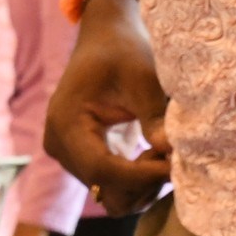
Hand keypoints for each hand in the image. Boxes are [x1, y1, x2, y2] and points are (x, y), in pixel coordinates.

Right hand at [43, 0, 172, 215]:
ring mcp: (69, 157)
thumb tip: (170, 151)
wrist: (107, 40)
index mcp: (65, 123)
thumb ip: (155, 115)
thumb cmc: (124, 51)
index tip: (175, 167)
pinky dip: (137, 181)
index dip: (142, 176)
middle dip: (144, 181)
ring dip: (142, 184)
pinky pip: (112, 187)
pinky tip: (153, 156)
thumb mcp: (143, 77)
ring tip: (162, 151)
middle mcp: (60, 146)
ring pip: (111, 195)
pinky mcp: (83, 160)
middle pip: (106, 189)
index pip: (103, 169)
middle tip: (170, 153)